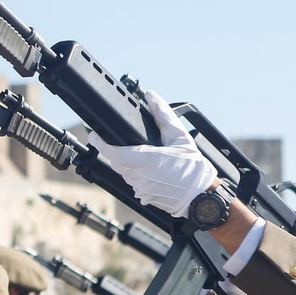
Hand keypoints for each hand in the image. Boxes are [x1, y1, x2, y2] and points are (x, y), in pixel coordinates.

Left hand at [88, 88, 219, 218]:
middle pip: (116, 161)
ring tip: (144, 154)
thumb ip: (163, 115)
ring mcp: (140, 189)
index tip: (94, 134)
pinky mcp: (143, 197)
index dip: (100, 143)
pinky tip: (151, 170)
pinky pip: (133, 182)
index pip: (114, 152)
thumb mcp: (180, 137)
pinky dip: (137, 174)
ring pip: (123, 172)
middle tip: (120, 140)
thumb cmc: (194, 168)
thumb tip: (151, 97)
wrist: (201, 196)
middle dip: (115, 149)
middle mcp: (140, 177)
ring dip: (127, 162)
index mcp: (148, 160)